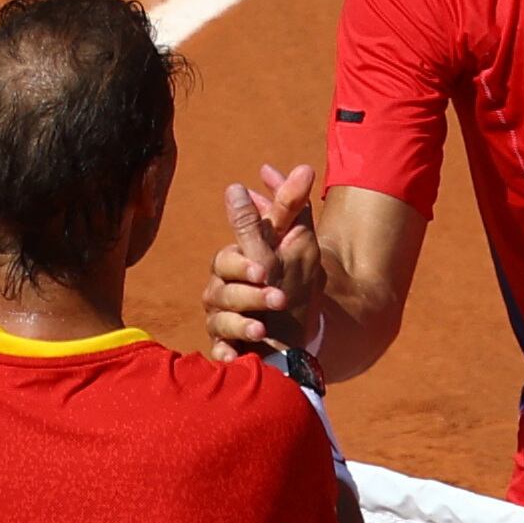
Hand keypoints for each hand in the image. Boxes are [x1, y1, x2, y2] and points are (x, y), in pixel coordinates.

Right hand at [203, 162, 324, 359]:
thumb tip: (305, 167)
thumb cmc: (295, 289)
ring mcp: (224, 314)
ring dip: (242, 315)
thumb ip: (291, 211)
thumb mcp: (296, 249)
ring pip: (220, 309)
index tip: (264, 240)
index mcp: (244, 253)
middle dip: (247, 278)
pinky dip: (227, 350)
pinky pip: (218, 346)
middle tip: (271, 286)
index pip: (241, 232)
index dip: (250, 232)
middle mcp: (230, 282)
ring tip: (262, 326)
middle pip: (224, 269)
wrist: (295, 344)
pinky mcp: (226, 344)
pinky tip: (236, 356)